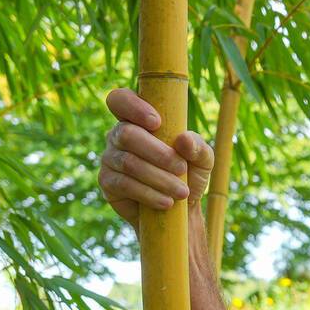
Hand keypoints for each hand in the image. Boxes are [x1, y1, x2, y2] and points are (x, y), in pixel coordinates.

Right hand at [98, 87, 213, 222]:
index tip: (157, 123)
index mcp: (138, 119)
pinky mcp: (107, 182)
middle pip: (127, 134)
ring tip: (182, 192)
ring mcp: (110, 157)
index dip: (133, 107)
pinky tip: (166, 202)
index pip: (120, 100)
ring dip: (159, 178)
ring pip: (129, 162)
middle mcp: (119, 135)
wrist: (180, 210)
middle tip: (182, 169)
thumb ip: (198, 147)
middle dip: (158, 153)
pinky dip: (149, 194)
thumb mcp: (202, 160)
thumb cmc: (189, 175)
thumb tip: (184, 139)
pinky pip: (124, 184)